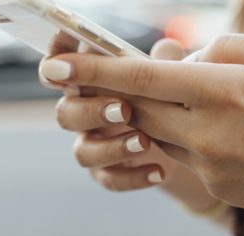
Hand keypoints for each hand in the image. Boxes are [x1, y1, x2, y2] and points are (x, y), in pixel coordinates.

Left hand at [39, 34, 243, 213]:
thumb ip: (223, 48)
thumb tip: (180, 58)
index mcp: (223, 90)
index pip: (142, 77)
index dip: (94, 70)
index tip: (55, 67)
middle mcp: (207, 131)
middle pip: (139, 108)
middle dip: (121, 92)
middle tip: (119, 79)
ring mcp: (209, 164)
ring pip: (158, 133)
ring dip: (162, 114)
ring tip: (203, 103)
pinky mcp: (215, 185)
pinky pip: (184, 156)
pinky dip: (189, 137)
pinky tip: (226, 133)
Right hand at [40, 34, 219, 210]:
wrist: (187, 145)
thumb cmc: (169, 98)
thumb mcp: (170, 78)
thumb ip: (164, 63)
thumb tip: (168, 48)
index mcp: (91, 82)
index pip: (60, 69)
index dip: (56, 63)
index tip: (64, 63)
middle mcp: (85, 113)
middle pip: (66, 113)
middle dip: (92, 111)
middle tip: (125, 110)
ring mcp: (94, 145)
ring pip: (83, 152)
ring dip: (111, 148)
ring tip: (145, 142)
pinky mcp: (108, 172)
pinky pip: (108, 179)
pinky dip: (133, 177)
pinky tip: (159, 171)